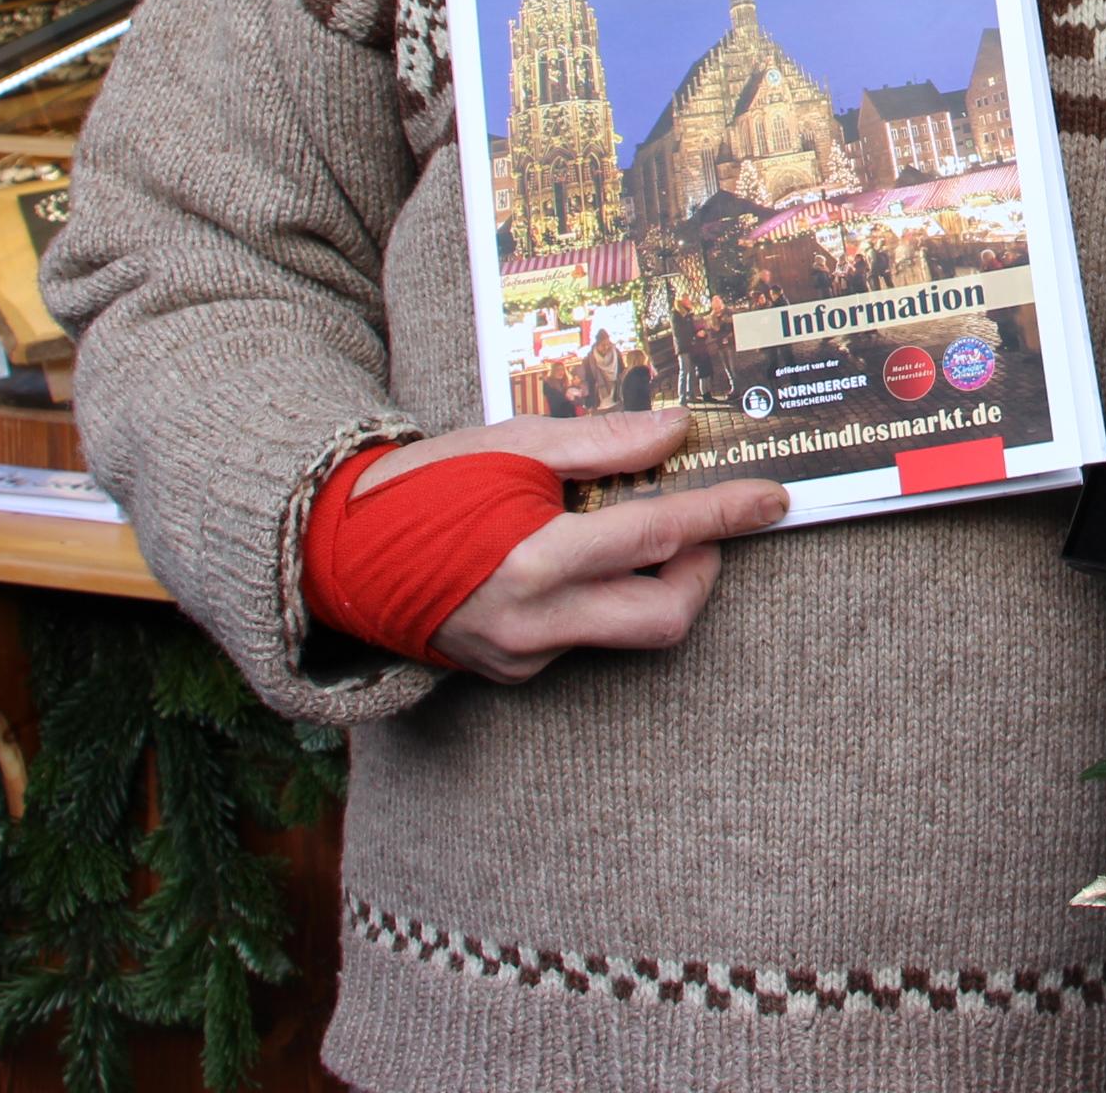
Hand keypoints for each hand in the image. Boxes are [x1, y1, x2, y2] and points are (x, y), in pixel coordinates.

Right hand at [357, 411, 787, 683]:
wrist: (331, 551)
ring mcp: (520, 658)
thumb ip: (602, 443)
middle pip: (665, 617)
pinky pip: (583, 641)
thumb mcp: (510, 445)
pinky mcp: (507, 674)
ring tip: (626, 531)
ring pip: (627, 632)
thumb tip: (677, 432)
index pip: (659, 537)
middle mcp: (534, 624)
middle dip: (702, 571)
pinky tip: (572, 560)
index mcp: (535, 560)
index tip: (774, 501)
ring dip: (649, 582)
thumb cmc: (421, 486)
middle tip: (698, 525)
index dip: (725, 516)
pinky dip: (599, 599)